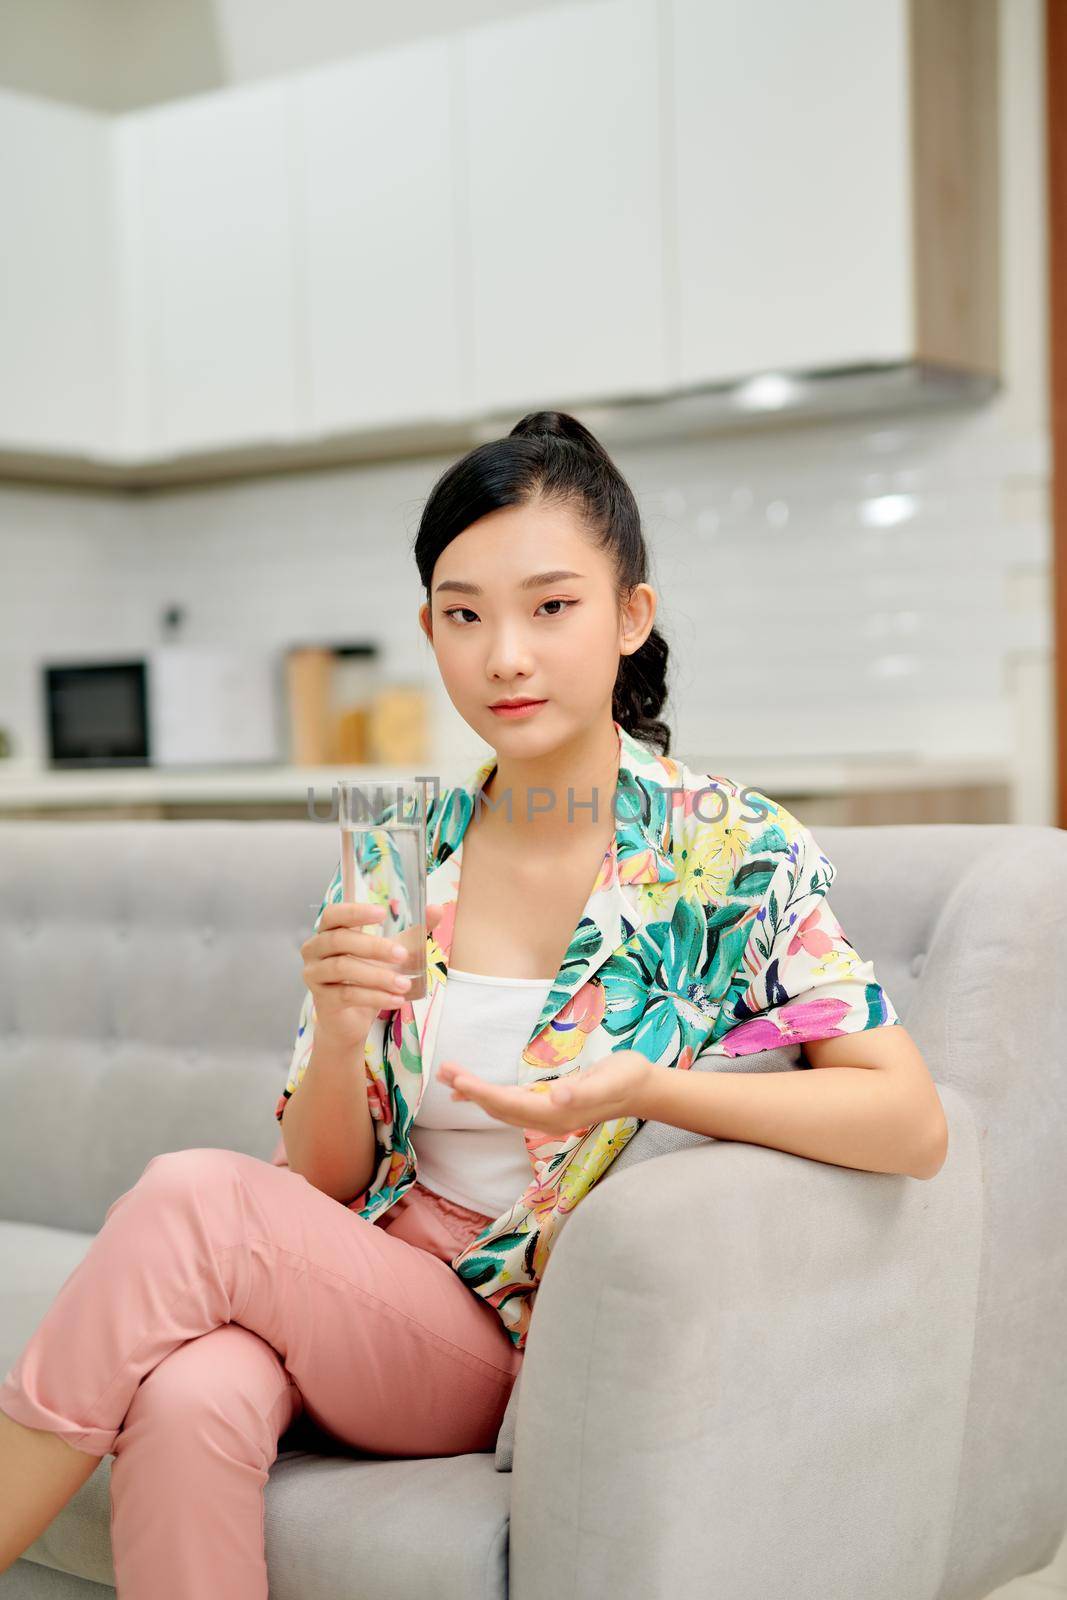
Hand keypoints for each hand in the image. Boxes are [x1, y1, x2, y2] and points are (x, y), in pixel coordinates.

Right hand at [302, 900, 445, 1050]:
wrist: (351, 1021)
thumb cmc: (369, 978)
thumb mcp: (393, 952)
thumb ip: (413, 931)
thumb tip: (436, 908)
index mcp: (329, 932)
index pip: (333, 914)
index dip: (354, 912)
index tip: (382, 913)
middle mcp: (315, 950)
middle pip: (339, 940)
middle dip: (373, 946)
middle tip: (402, 954)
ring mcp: (314, 975)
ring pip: (342, 968)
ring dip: (377, 975)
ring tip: (404, 984)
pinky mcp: (322, 1000)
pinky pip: (347, 994)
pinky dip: (375, 997)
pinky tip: (396, 1000)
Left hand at [436, 1049, 656, 1136]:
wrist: (644, 1088)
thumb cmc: (627, 1078)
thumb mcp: (609, 1079)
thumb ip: (583, 1090)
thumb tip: (557, 1097)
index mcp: (556, 1114)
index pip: (509, 1104)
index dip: (482, 1093)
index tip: (457, 1081)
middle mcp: (546, 1120)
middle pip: (498, 1107)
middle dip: (469, 1091)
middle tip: (442, 1071)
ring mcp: (546, 1116)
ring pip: (501, 1107)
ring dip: (474, 1093)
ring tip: (448, 1077)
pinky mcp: (548, 1107)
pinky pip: (510, 1104)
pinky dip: (488, 1095)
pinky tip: (472, 1090)